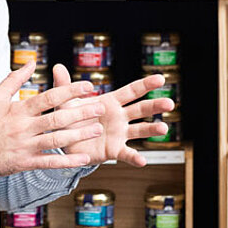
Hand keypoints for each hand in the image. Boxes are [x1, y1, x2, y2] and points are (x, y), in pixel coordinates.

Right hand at [0, 61, 104, 176]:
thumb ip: (14, 79)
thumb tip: (31, 62)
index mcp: (18, 110)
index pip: (49, 97)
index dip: (70, 91)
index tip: (88, 86)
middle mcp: (24, 127)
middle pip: (57, 118)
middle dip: (81, 112)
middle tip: (101, 107)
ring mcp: (25, 146)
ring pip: (57, 140)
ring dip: (79, 135)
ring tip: (97, 129)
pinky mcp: (25, 163)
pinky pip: (50, 163)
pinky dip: (68, 161)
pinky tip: (84, 159)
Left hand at [51, 65, 175, 165]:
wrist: (63, 142)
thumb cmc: (68, 118)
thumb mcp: (65, 102)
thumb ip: (64, 86)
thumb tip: (57, 66)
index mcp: (110, 102)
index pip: (131, 91)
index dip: (145, 84)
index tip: (161, 78)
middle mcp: (119, 117)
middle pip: (141, 109)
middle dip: (155, 105)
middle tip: (170, 103)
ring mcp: (119, 134)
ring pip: (140, 130)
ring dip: (152, 129)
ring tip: (164, 128)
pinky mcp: (114, 150)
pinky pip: (126, 153)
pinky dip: (135, 158)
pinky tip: (142, 161)